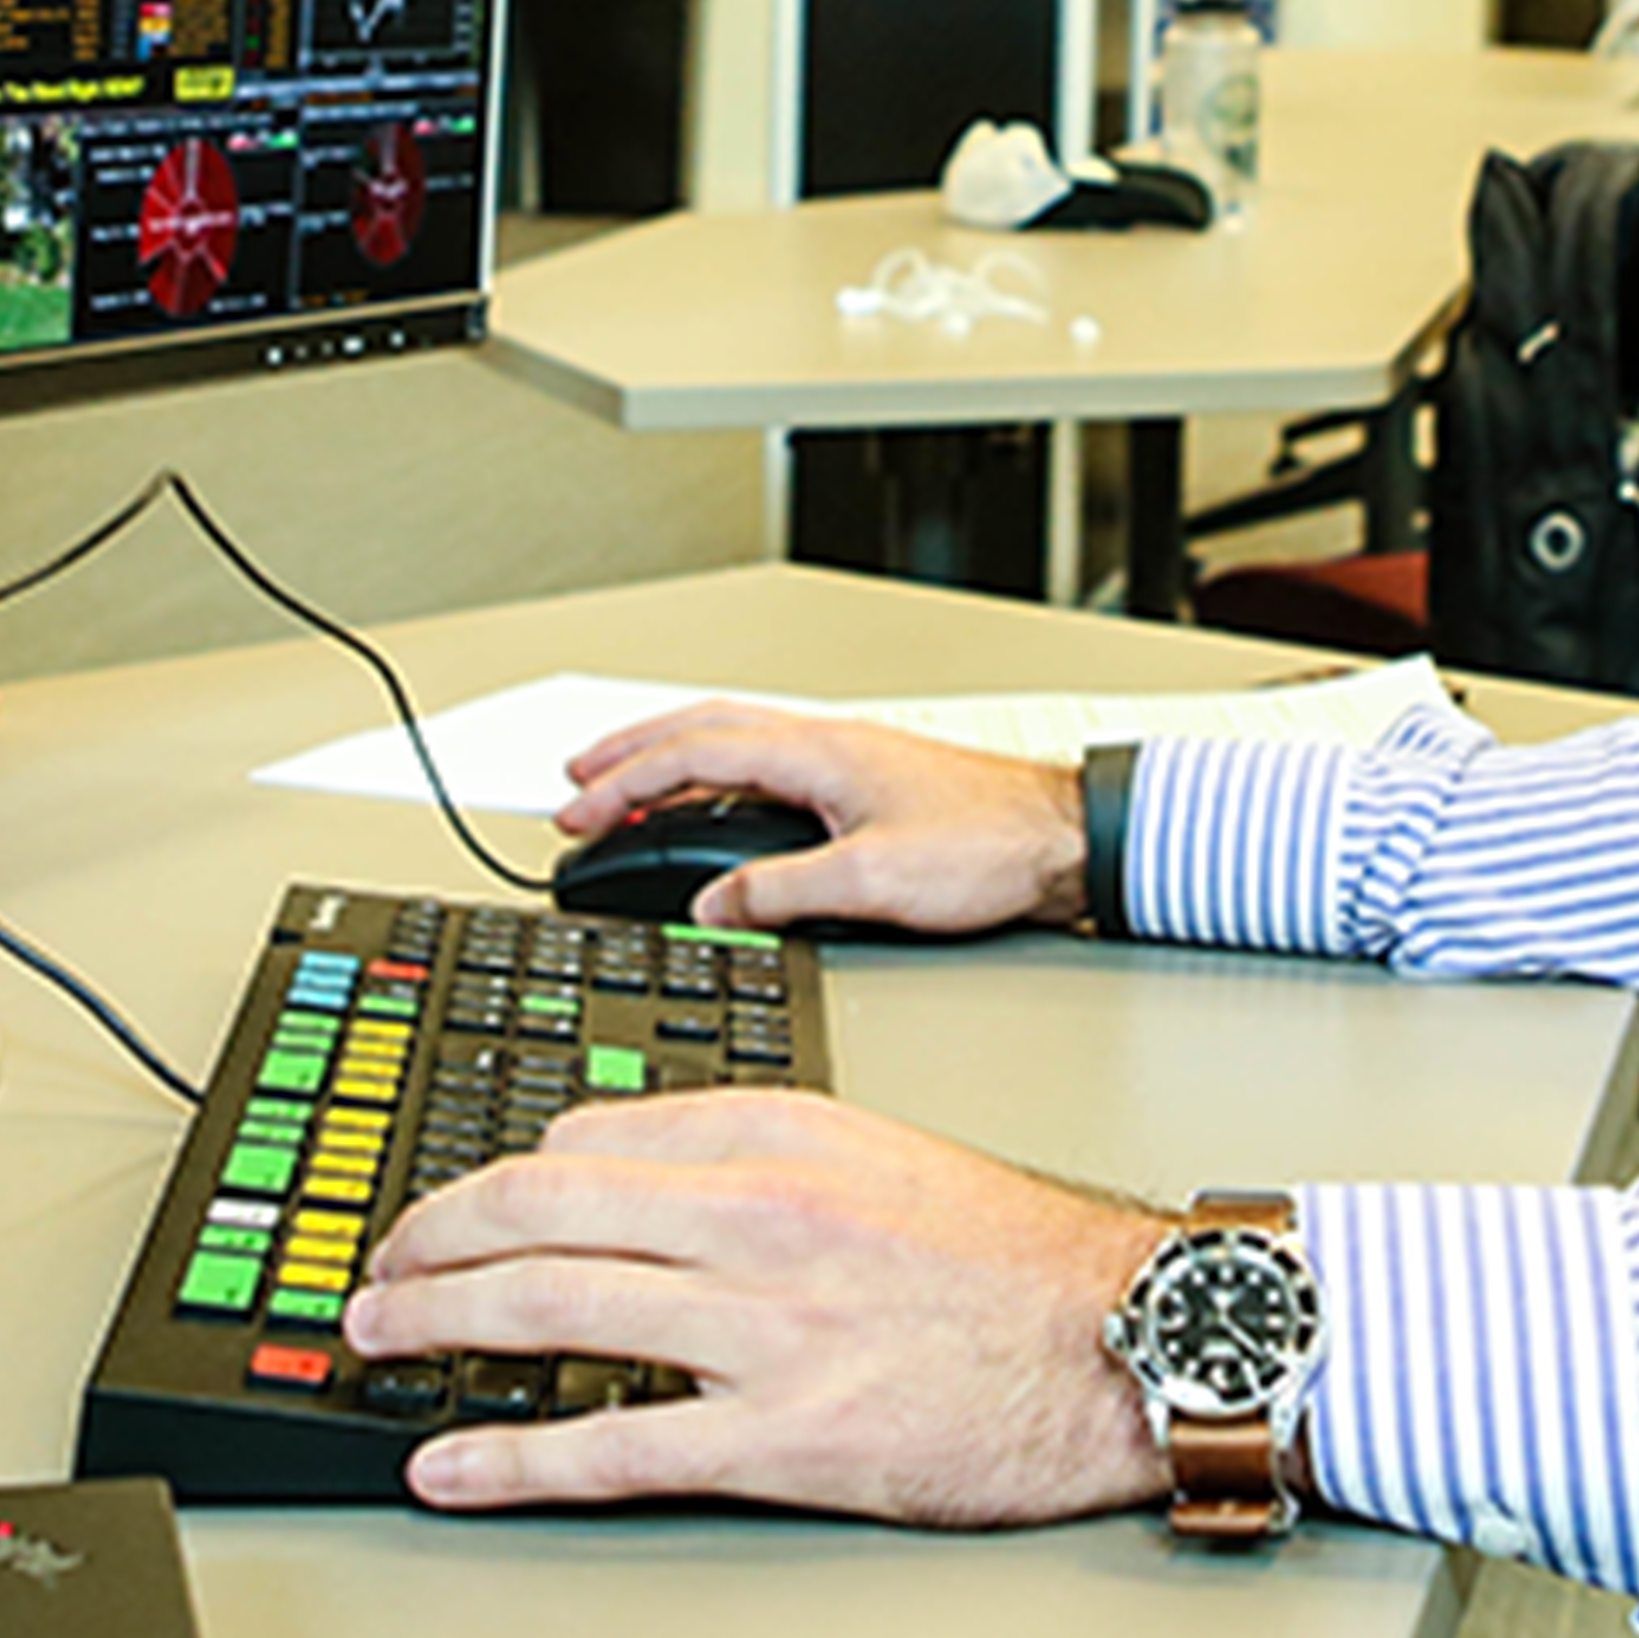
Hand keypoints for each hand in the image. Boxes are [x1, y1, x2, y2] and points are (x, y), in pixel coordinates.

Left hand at [348, 1087, 1167, 1524]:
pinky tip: (451, 1467)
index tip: (450, 1208)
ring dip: (439, 1324)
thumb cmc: (1014, 1259)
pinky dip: (510, 1457)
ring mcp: (765, 1326)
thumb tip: (618, 1164)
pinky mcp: (786, 1435)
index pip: (585, 1136)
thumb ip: (750, 1150)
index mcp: (776, 1134)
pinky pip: (613, 1445)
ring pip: (552, 1308)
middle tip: (378, 1273)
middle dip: (430, 1239)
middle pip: (539, 1207)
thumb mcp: (875, 1152)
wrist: (1126, 1337)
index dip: (494, 1177)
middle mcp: (756, 1215)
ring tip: (380, 1341)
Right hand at [559, 702, 1079, 932]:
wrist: (1064, 839)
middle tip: (574, 782)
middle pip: (702, 730)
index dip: (624, 780)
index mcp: (816, 752)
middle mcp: (825, 743)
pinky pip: (764, 768)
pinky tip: (714, 813)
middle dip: (629, 755)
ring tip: (626, 792)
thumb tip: (710, 907)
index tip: (574, 808)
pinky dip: (717, 782)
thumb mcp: (874, 883)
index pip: (692, 752)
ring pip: (733, 744)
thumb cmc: (990, 846)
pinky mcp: (864, 786)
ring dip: (671, 763)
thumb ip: (781, 893)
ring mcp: (845, 760)